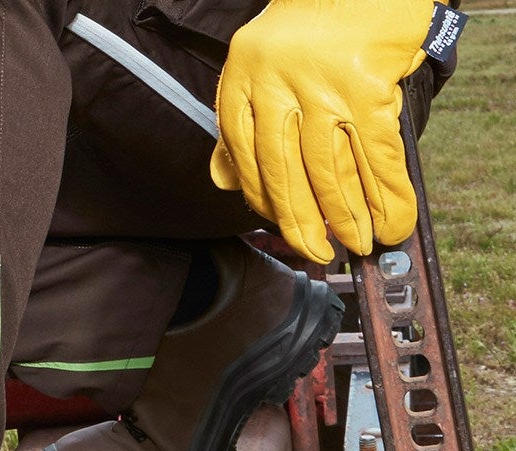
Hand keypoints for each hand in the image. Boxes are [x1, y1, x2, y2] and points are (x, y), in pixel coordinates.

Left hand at [211, 0, 436, 263]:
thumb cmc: (305, 30)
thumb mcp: (255, 69)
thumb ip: (239, 125)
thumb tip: (224, 180)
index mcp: (240, 84)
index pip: (246, 162)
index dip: (268, 207)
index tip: (287, 232)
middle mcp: (274, 88)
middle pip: (284, 175)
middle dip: (304, 224)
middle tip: (319, 253)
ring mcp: (321, 88)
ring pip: (328, 171)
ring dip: (347, 217)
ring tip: (359, 243)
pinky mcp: (365, 87)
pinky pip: (374, 154)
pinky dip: (386, 193)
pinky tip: (392, 219)